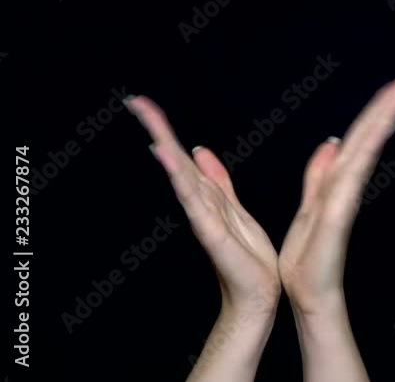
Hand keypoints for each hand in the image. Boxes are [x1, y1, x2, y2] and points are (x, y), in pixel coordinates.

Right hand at [127, 96, 280, 314]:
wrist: (258, 293)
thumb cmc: (248, 256)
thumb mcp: (235, 208)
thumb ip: (217, 181)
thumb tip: (199, 151)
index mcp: (206, 194)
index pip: (181, 155)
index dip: (164, 128)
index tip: (144, 103)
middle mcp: (198, 203)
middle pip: (175, 159)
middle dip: (158, 129)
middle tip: (135, 100)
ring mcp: (202, 217)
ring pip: (180, 176)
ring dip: (165, 147)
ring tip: (148, 120)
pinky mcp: (211, 232)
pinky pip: (194, 201)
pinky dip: (179, 179)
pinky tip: (167, 158)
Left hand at [278, 70, 394, 316]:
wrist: (306, 294)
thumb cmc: (309, 260)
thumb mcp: (310, 207)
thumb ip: (320, 176)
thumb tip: (332, 142)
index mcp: (340, 179)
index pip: (362, 133)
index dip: (380, 105)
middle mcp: (349, 182)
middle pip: (371, 131)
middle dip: (392, 100)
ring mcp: (348, 194)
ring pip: (369, 144)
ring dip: (387, 112)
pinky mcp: (341, 211)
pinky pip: (356, 170)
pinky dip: (371, 145)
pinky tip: (383, 124)